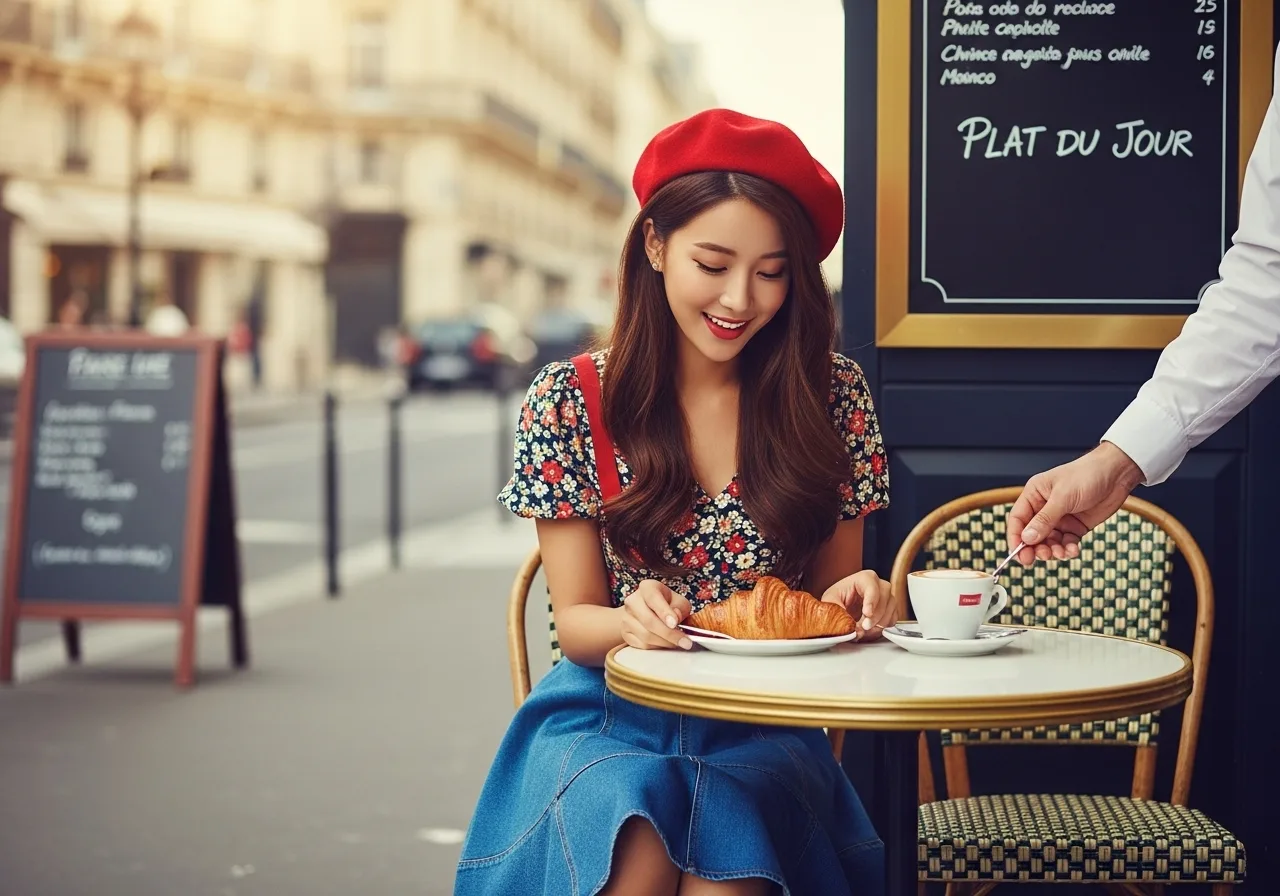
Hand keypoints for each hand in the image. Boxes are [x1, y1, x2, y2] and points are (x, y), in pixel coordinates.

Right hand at [620, 580, 693, 649]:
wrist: (646, 612)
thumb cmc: (666, 605)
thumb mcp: (678, 601)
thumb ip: (680, 607)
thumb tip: (675, 619)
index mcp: (647, 588)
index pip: (653, 598)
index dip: (664, 612)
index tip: (675, 623)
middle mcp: (632, 601)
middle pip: (649, 620)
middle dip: (669, 634)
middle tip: (686, 642)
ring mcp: (626, 618)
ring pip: (646, 635)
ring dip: (665, 642)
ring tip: (678, 643)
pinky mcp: (625, 633)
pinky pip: (642, 645)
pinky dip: (657, 647)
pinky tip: (666, 644)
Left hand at [821, 570, 895, 641]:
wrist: (841, 606)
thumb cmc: (837, 599)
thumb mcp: (831, 602)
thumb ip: (839, 613)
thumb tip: (854, 629)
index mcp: (864, 578)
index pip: (872, 587)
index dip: (871, 601)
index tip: (867, 614)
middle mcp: (878, 585)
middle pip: (885, 598)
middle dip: (876, 615)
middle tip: (865, 626)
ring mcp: (886, 596)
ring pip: (891, 608)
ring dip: (880, 623)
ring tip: (865, 630)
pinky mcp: (890, 609)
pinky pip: (893, 618)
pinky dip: (884, 627)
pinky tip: (872, 630)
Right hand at [1008, 442, 1144, 565]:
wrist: (1116, 474)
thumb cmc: (1087, 474)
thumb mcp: (1063, 497)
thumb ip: (1044, 519)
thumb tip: (1027, 539)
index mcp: (1034, 495)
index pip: (1017, 519)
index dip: (1016, 538)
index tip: (1018, 554)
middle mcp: (1044, 508)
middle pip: (1031, 534)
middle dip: (1034, 548)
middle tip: (1039, 558)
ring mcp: (1060, 518)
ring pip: (1049, 542)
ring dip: (1053, 550)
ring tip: (1060, 553)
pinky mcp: (1075, 526)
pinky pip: (1066, 543)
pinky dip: (1067, 549)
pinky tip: (1073, 550)